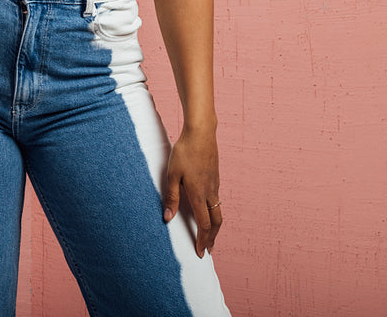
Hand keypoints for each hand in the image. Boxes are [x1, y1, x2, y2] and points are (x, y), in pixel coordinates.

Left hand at [160, 126, 221, 256]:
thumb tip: (167, 218)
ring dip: (215, 227)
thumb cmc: (184, 152)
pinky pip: (218, 201)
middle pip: (216, 222)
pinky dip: (215, 213)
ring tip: (210, 236)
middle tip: (207, 250)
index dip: (202, 240)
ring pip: (219, 212)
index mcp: (199, 194)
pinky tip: (208, 212)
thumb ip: (171, 197)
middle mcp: (210, 192)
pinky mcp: (216, 178)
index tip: (199, 252)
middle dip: (212, 238)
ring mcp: (215, 185)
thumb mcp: (172, 174)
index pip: (204, 224)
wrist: (202, 133)